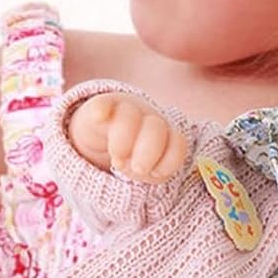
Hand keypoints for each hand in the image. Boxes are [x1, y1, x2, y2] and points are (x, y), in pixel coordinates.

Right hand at [67, 92, 187, 182]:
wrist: (109, 126)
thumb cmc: (135, 153)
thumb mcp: (149, 169)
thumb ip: (155, 174)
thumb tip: (146, 175)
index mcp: (167, 136)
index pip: (177, 145)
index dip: (167, 163)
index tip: (153, 174)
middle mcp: (149, 120)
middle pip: (156, 129)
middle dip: (147, 153)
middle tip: (135, 169)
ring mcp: (126, 111)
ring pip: (129, 117)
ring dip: (123, 141)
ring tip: (116, 159)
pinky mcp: (102, 107)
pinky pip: (103, 103)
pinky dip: (101, 109)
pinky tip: (100, 117)